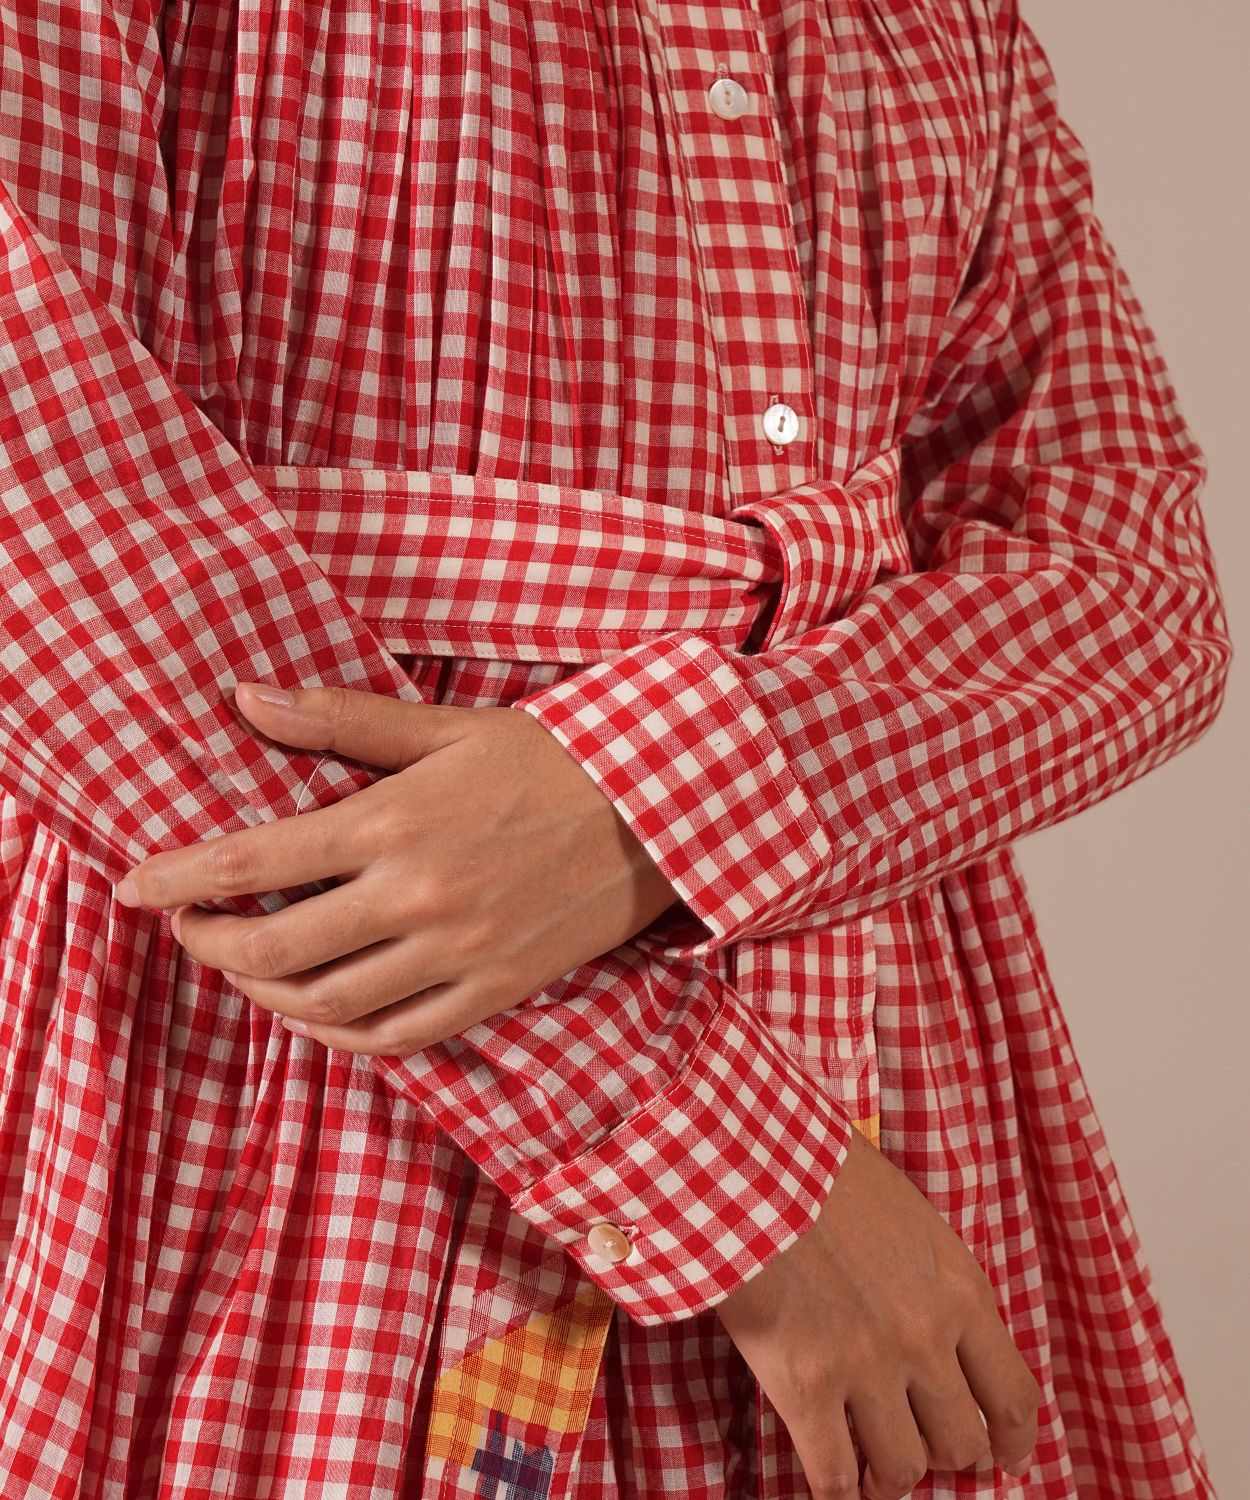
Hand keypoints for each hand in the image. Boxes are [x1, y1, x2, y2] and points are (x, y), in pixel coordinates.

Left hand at [113, 682, 681, 1052]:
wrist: (659, 811)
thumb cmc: (552, 758)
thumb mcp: (448, 727)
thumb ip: (342, 719)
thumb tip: (247, 697)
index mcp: (396, 822)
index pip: (253, 861)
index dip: (179, 879)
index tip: (135, 887)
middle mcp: (418, 898)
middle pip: (275, 949)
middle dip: (209, 945)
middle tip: (189, 928)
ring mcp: (457, 955)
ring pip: (327, 1005)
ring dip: (264, 994)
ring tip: (246, 968)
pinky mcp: (492, 993)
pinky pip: (396, 1038)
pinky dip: (338, 1035)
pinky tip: (316, 1013)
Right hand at [714, 1126, 1040, 1499]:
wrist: (751, 1159)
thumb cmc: (820, 1168)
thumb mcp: (906, 1213)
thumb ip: (929, 1275)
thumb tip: (932, 1317)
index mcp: (959, 1290)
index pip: (1012, 1395)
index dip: (1011, 1441)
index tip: (1004, 1459)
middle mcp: (925, 1340)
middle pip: (960, 1443)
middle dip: (940, 1453)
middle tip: (917, 1446)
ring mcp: (867, 1368)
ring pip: (902, 1468)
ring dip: (888, 1475)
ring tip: (870, 1469)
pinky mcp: (806, 1387)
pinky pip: (834, 1476)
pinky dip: (836, 1490)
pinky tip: (830, 1479)